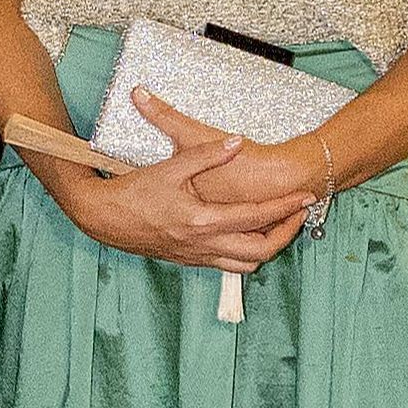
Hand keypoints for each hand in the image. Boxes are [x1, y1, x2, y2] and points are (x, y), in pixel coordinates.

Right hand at [54, 99, 311, 274]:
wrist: (102, 218)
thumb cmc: (133, 193)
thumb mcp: (170, 168)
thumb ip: (206, 155)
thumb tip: (237, 142)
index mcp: (201, 221)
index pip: (257, 218)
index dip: (286, 207)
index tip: (305, 196)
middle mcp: (203, 245)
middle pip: (261, 251)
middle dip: (285, 234)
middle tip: (296, 213)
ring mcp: (195, 256)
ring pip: (246, 264)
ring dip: (266, 247)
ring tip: (276, 224)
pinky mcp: (188, 260)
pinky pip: (227, 265)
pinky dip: (245, 252)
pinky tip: (246, 234)